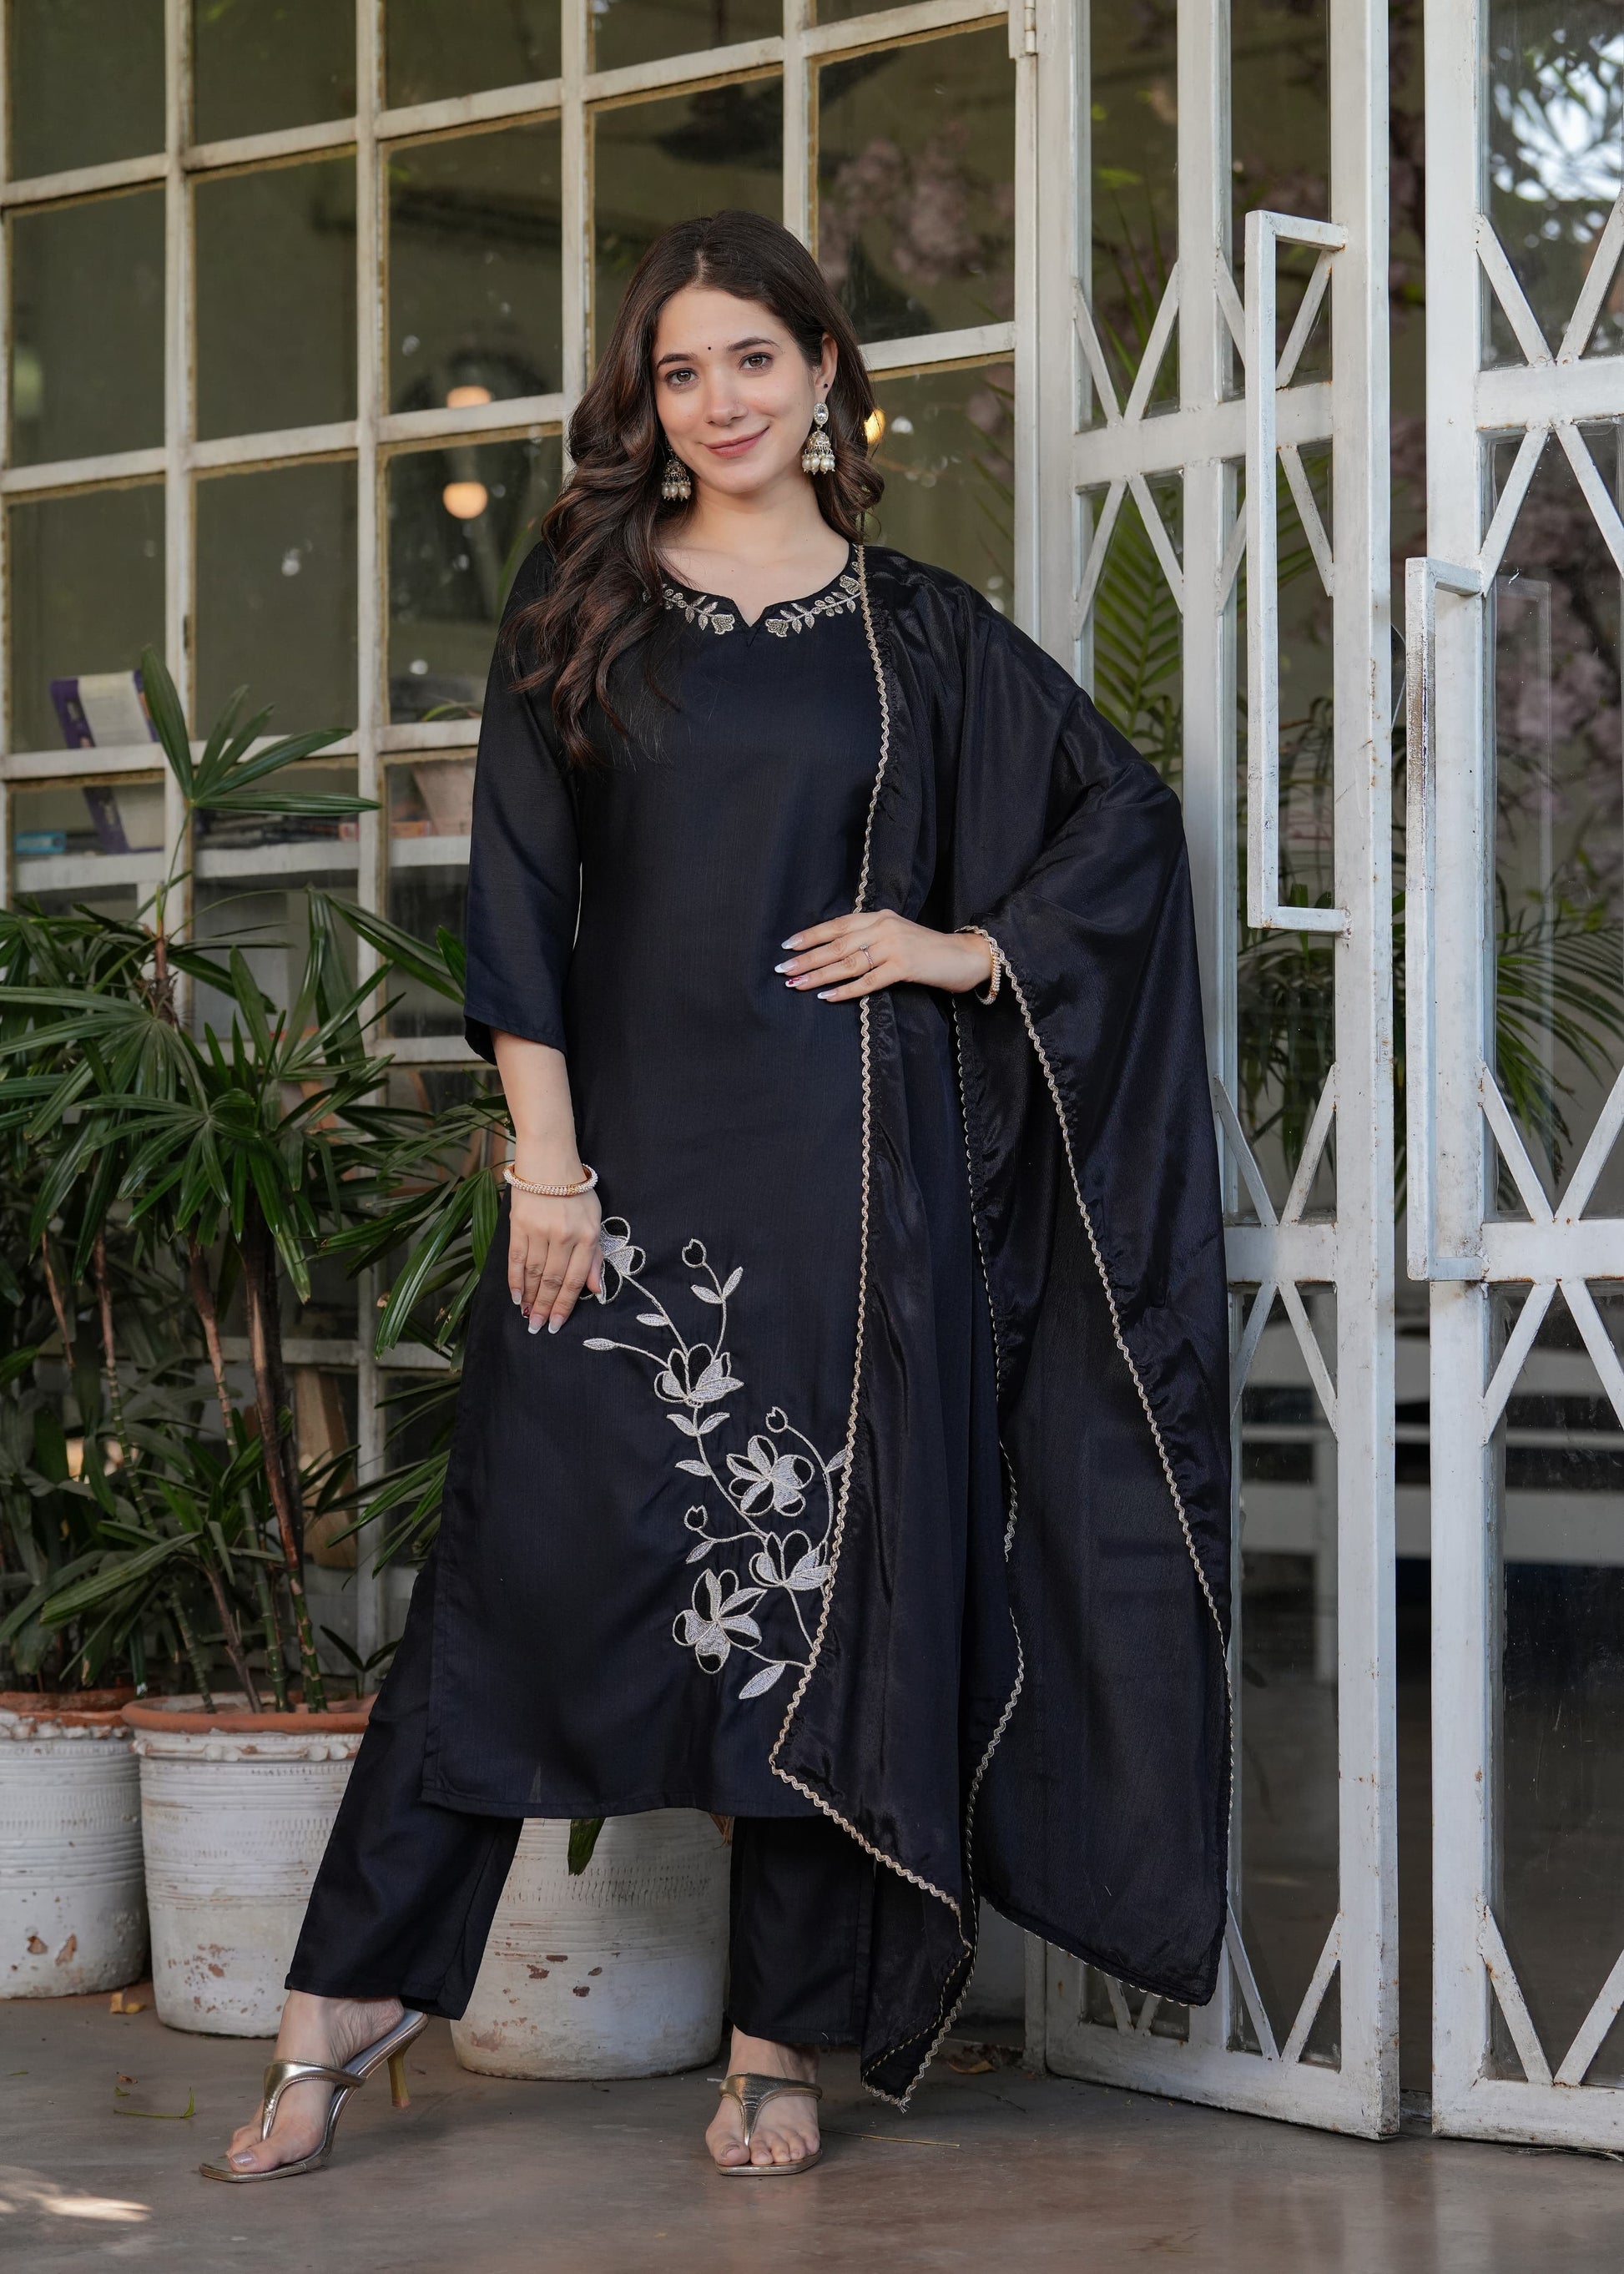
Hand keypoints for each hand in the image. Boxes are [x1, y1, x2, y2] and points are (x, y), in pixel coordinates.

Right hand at [507, 1183, 603, 1333]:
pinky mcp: (519, 1225)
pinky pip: (516, 1259)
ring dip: (529, 1298)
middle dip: (544, 1307)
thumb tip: (595, 1290)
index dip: (565, 1305)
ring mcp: (539, 1231)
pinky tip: (515, 1295)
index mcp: (586, 1236)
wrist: (550, 1162)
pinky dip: (515, 1279)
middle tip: (537, 1327)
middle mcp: (563, 1236)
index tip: (557, 1325)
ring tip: (526, 1315)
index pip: (574, 1280)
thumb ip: (593, 1256)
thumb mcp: (594, 1220)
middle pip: (552, 1280)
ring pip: (533, 1273)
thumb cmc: (576, 1192)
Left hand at [775, 911, 993, 1002]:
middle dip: (807, 958)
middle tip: (783, 969)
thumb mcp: (898, 934)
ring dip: (819, 975)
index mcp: (880, 916)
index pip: (837, 925)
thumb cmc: (930, 950)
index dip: (811, 935)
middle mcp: (884, 927)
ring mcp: (894, 946)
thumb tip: (837, 951)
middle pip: (836, 945)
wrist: (966, 956)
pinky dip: (845, 990)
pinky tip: (827, 997)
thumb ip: (872, 936)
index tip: (787, 946)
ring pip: (847, 963)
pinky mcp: (904, 967)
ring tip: (797, 984)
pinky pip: (868, 981)